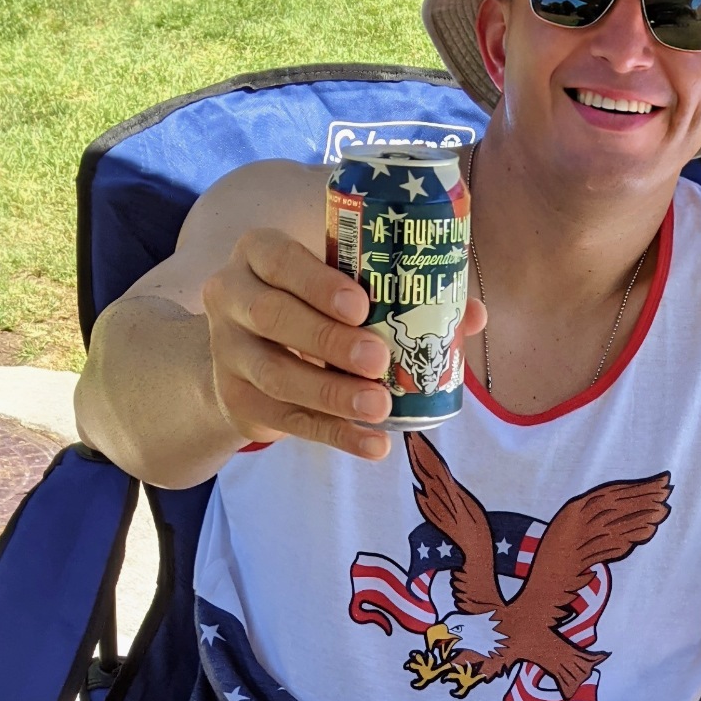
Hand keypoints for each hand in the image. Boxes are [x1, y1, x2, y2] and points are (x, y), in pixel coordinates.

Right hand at [199, 227, 484, 460]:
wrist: (246, 360)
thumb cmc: (311, 309)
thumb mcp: (339, 290)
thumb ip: (400, 294)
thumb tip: (471, 313)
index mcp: (259, 255)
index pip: (279, 259)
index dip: (317, 282)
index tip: (361, 305)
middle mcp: (232, 297)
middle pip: (273, 317)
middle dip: (329, 341)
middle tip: (379, 359)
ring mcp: (229, 354)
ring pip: (276, 376)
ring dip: (332, 394)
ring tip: (380, 406)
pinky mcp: (240, 403)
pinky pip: (289, 422)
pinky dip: (336, 435)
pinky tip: (373, 445)